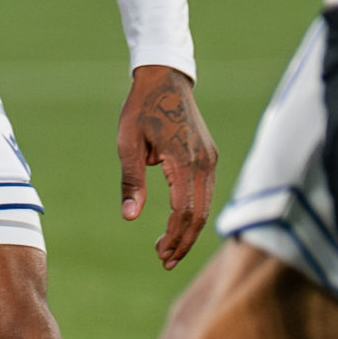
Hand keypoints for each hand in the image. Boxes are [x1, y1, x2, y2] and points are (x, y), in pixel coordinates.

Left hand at [116, 65, 217, 269]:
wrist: (165, 78)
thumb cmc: (141, 109)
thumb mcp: (128, 143)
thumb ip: (132, 181)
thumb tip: (130, 216)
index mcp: (183, 159)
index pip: (183, 210)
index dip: (173, 237)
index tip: (160, 254)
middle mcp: (203, 161)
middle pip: (200, 214)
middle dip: (184, 241)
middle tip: (165, 260)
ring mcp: (210, 158)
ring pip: (206, 205)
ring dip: (189, 230)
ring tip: (170, 248)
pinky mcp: (210, 155)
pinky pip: (206, 192)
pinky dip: (195, 212)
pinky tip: (179, 223)